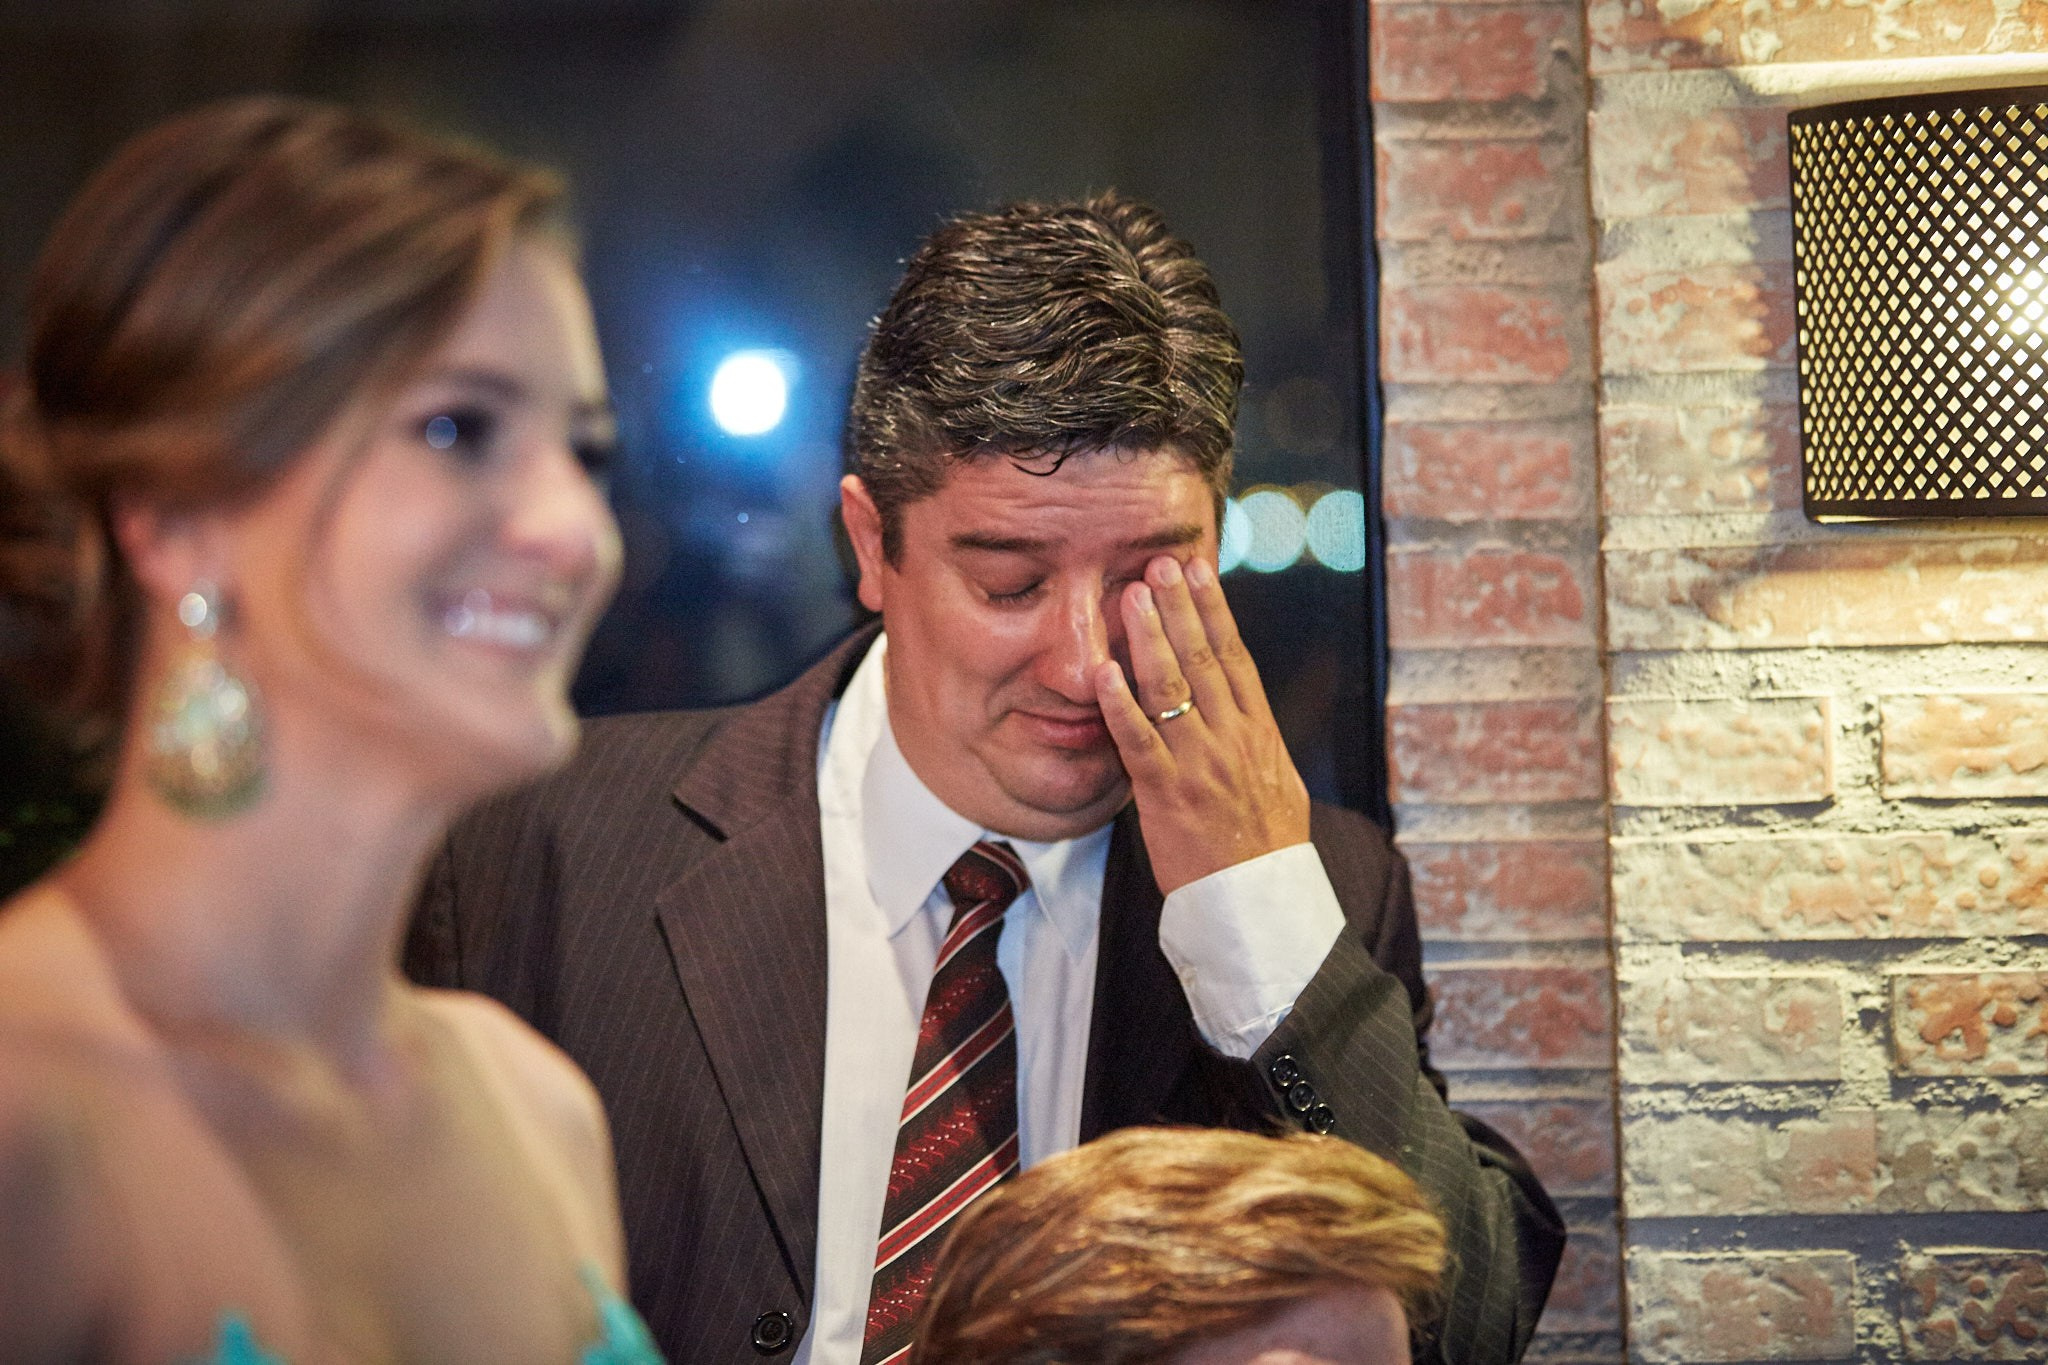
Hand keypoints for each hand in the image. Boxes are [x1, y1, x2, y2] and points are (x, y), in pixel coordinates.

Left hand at [1092, 553, 1311, 895]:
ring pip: (1172, 690)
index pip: (1235, 659)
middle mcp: (1233, 741)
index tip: (1199, 572)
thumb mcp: (1279, 785)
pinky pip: (1139, 742)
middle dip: (1180, 608)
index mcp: (1260, 735)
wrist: (1259, 907)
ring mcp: (1200, 766)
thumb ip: (1255, 741)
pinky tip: (1104, 672)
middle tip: (1159, 564)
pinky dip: (1120, 705)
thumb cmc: (1266, 851)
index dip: (1216, 611)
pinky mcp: (1167, 795)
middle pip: (1204, 661)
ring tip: (1131, 596)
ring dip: (1150, 639)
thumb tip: (1240, 705)